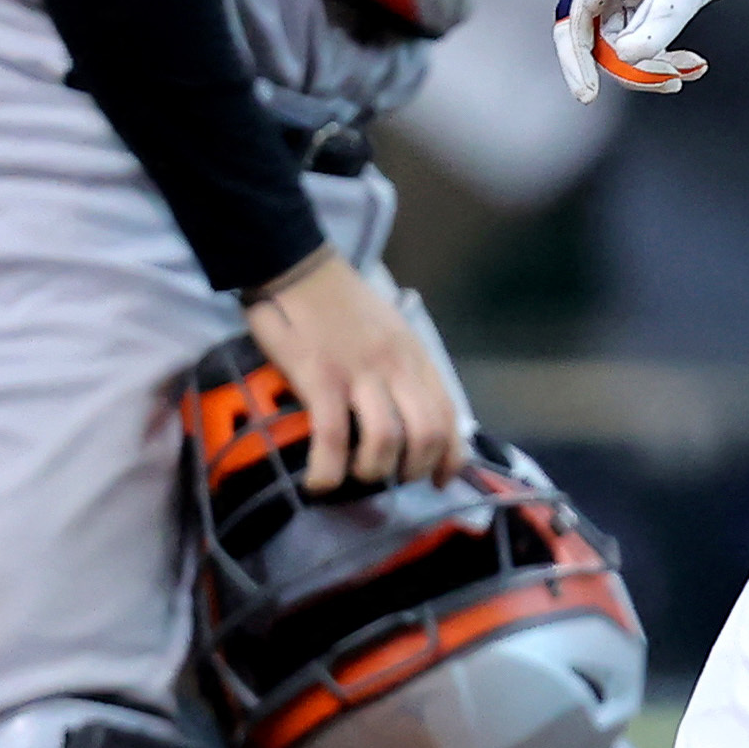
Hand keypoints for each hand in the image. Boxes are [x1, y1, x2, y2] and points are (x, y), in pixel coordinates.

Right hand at [240, 250, 461, 490]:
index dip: (451, 457)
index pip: (449, 414)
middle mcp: (396, 366)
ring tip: (354, 476)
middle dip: (414, 470)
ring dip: (373, 471)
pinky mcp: (321, 376)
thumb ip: (404, 368)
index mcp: (414, 357)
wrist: (297, 265)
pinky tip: (319, 482)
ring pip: (386, 440)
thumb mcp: (390, 331)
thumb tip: (410, 413)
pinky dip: (328, 469)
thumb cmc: (340, 303)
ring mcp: (359, 372)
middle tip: (392, 480)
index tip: (441, 480)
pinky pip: (333, 436)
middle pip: (427, 434)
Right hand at [552, 0, 748, 98]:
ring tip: (689, 71)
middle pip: (598, 34)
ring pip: (625, 39)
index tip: (588, 94)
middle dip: (628, 66)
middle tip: (666, 83)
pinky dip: (667, 54)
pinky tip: (696, 65)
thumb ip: (663, 16)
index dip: (576, 57)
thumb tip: (628, 57)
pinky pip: (648, 34)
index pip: (575, 15)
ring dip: (652, 63)